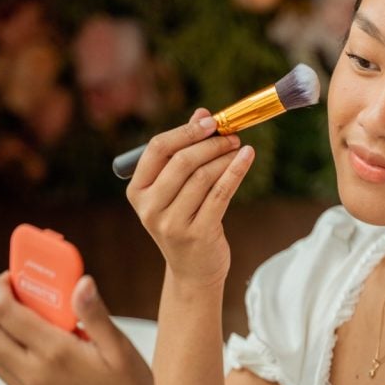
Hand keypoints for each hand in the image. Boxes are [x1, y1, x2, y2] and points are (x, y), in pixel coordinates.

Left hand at [0, 272, 153, 384]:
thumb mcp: (120, 349)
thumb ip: (96, 314)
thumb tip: (82, 282)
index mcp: (55, 354)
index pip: (4, 312)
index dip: (1, 287)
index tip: (14, 276)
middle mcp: (31, 373)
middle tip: (20, 295)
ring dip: (0, 327)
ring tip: (33, 317)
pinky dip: (7, 346)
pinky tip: (38, 340)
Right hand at [126, 108, 254, 285]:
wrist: (194, 270)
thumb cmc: (186, 220)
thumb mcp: (177, 189)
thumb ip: (184, 151)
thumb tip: (202, 114)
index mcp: (137, 192)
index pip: (157, 149)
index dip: (185, 131)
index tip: (210, 121)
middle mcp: (150, 208)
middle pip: (182, 161)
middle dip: (211, 143)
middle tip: (232, 135)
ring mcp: (172, 224)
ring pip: (204, 176)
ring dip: (226, 157)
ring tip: (240, 148)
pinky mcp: (198, 234)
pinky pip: (221, 194)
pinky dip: (236, 171)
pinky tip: (248, 158)